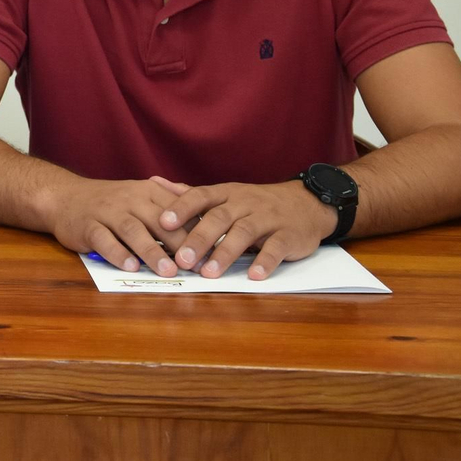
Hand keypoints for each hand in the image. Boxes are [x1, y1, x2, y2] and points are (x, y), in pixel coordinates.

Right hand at [45, 176, 193, 275]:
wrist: (64, 196)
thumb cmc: (109, 201)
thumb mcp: (140, 192)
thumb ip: (171, 200)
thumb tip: (206, 212)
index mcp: (147, 191)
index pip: (177, 209)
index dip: (196, 229)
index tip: (213, 252)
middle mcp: (129, 199)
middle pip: (158, 220)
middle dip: (179, 243)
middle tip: (196, 266)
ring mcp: (107, 212)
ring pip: (132, 230)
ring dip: (151, 251)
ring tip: (168, 271)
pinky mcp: (87, 226)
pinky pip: (103, 239)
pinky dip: (117, 253)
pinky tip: (131, 267)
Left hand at [159, 180, 337, 280]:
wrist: (306, 204)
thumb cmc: (257, 204)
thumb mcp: (226, 195)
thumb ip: (191, 195)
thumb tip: (154, 184)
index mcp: (227, 194)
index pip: (201, 196)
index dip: (182, 208)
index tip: (162, 223)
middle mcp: (245, 203)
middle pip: (220, 217)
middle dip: (200, 238)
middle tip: (182, 259)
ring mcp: (268, 218)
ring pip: (244, 232)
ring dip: (226, 253)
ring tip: (210, 273)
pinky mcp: (289, 235)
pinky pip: (277, 248)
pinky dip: (265, 261)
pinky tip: (254, 276)